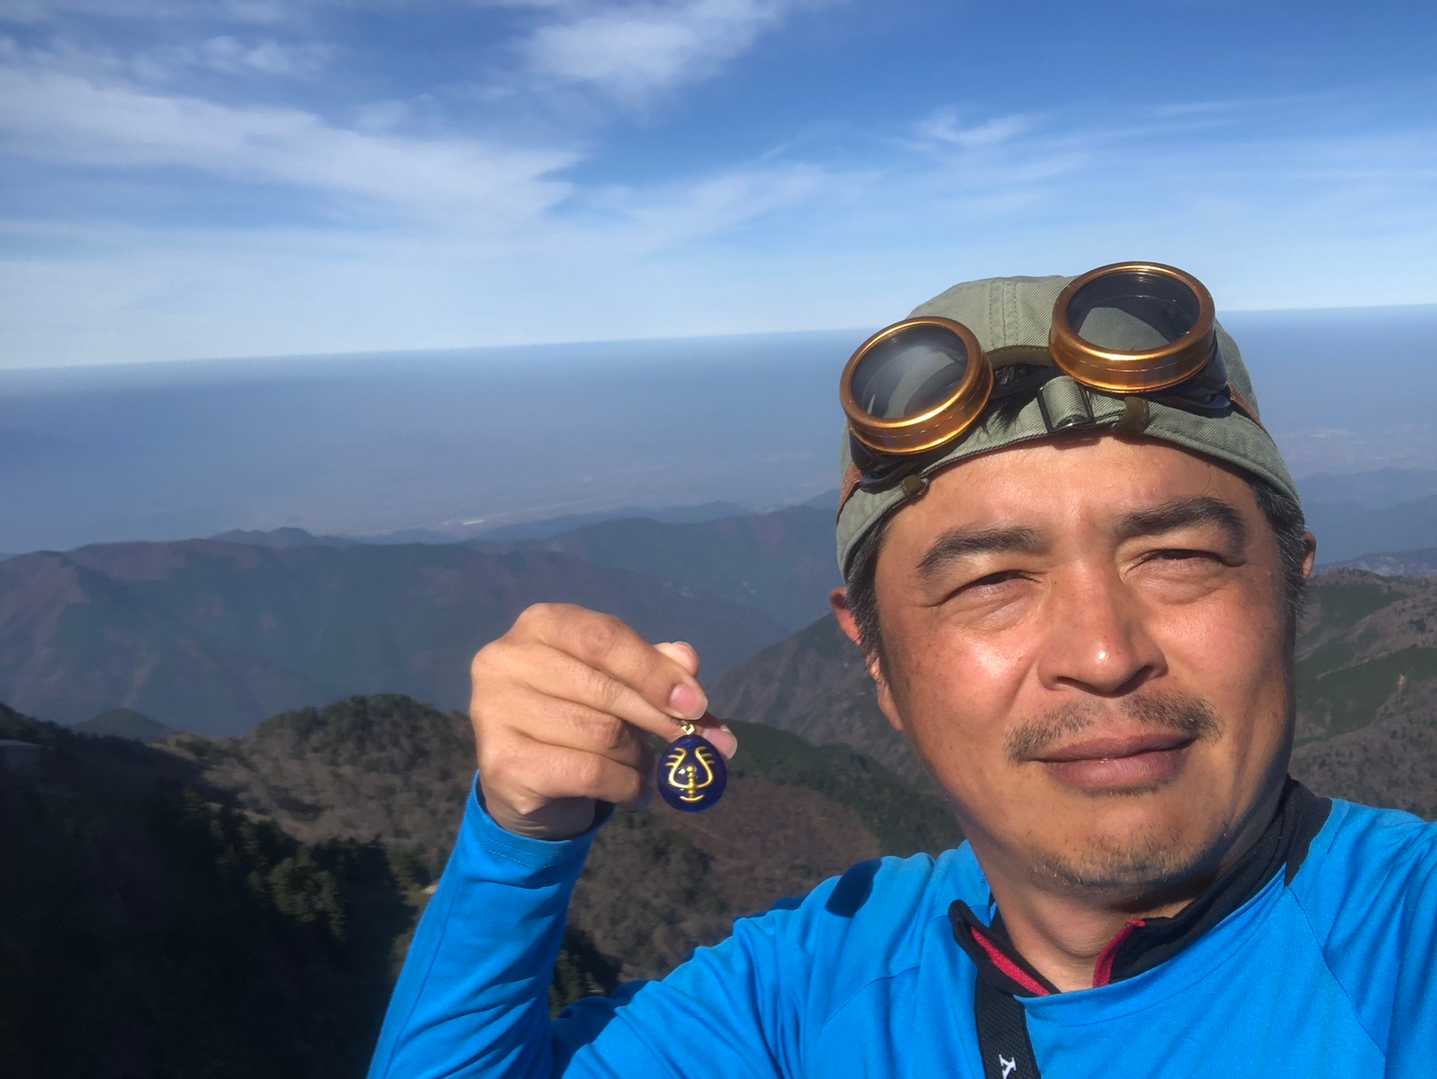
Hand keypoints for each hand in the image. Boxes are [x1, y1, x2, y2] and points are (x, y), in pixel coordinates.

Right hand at [468, 603, 737, 838]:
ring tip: (646, 764)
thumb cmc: (578, 713)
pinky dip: (625, 785)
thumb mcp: (619, 681)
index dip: (655, 672)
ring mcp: (495, 710)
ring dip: (639, 756)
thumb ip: (654, 667)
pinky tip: (635, 790)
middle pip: (606, 690)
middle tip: (701, 743)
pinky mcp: (500, 762)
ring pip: (601, 734)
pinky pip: (589, 772)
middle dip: (660, 719)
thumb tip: (689, 662)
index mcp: (541, 624)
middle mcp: (508, 659)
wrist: (525, 778)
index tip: (697, 704)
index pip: (604, 639)